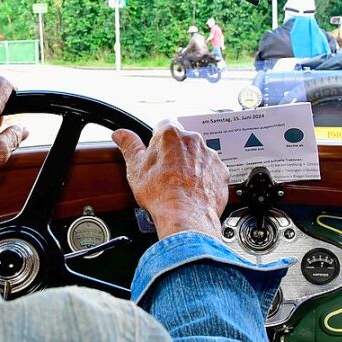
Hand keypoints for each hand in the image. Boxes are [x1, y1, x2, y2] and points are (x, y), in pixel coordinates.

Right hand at [112, 122, 228, 240]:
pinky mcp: (221, 171)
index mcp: (170, 134)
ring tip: (179, 184)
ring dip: (190, 164)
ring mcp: (209, 155)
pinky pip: (211, 170)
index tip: (153, 152)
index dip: (156, 139)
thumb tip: (120, 134)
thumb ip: (129, 146)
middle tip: (164, 172)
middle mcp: (192, 140)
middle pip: (181, 140)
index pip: (162, 125)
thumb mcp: (135, 168)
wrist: (186, 216)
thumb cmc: (161, 193)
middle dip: (173, 152)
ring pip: (197, 155)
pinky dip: (203, 177)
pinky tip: (193, 190)